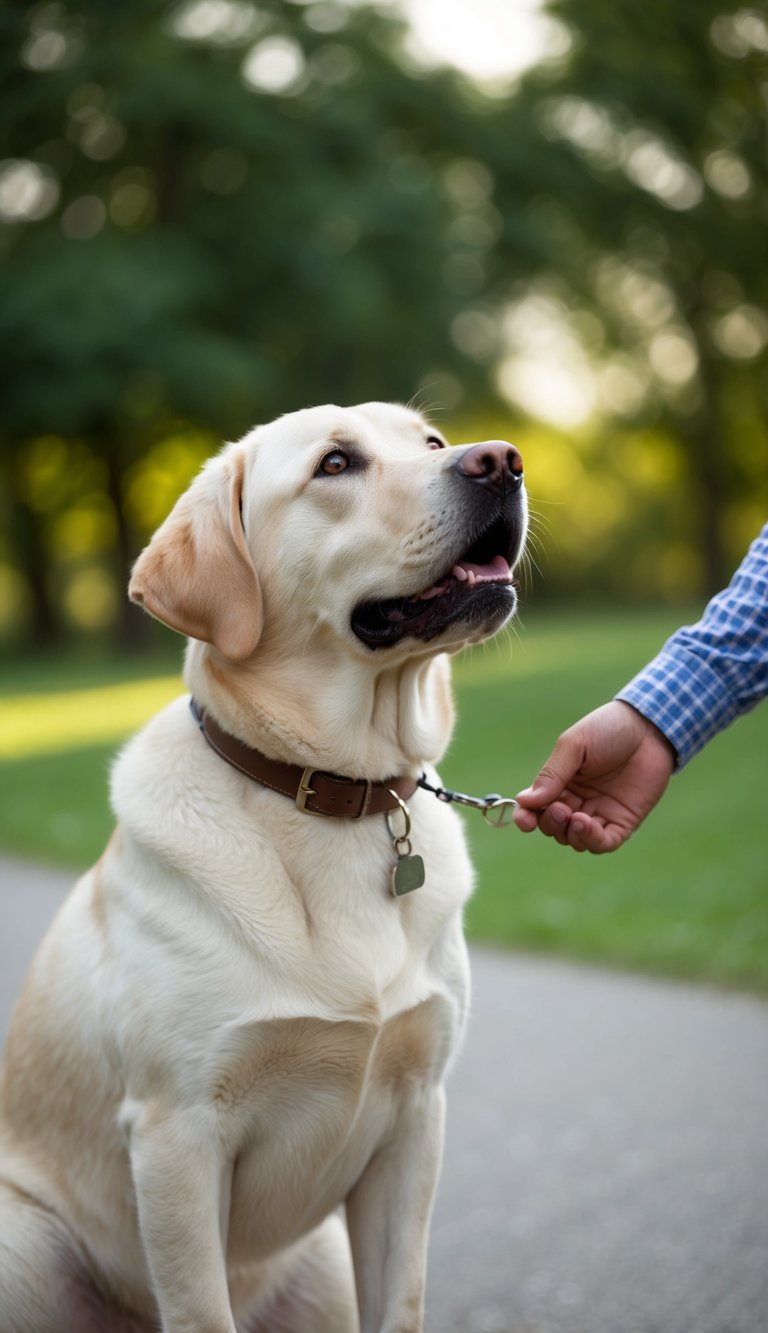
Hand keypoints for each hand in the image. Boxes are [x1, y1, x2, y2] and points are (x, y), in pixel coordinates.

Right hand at [512, 701, 675, 852]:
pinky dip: (591, 840)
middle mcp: (577, 801)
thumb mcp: (574, 746)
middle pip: (553, 827)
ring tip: (576, 817)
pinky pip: (603, 843)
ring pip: (575, 840)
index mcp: (561, 782)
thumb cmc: (608, 729)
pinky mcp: (623, 822)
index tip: (524, 821)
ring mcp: (599, 813)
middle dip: (551, 824)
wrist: (649, 728)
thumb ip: (552, 775)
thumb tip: (524, 802)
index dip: (526, 818)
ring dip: (570, 835)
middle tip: (560, 808)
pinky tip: (587, 823)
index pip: (536, 808)